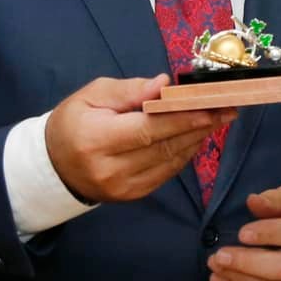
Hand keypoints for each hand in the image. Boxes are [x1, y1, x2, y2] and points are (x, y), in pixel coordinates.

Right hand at [43, 74, 232, 203]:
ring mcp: (123, 187)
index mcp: (96, 139)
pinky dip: (184, 153)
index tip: (210, 106)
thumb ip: (130, 90)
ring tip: (219, 118)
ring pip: (170, 160)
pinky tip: (197, 136)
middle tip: (227, 108)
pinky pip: (167, 172)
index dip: (182, 118)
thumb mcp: (92, 95)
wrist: (53, 166)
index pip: (148, 129)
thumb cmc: (73, 122)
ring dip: (197, 138)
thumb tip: (164, 84)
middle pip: (164, 146)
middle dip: (199, 125)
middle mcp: (111, 169)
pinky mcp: (133, 196)